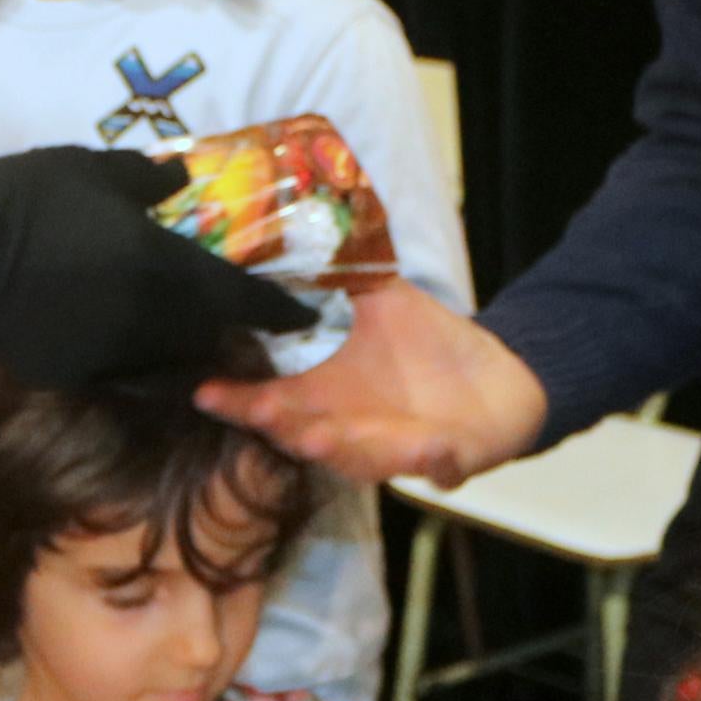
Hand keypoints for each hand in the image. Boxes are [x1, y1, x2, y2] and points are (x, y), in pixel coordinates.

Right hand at [0, 149, 311, 388]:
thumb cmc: (27, 201)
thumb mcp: (91, 169)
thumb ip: (146, 179)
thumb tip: (180, 178)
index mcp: (163, 266)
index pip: (240, 295)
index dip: (278, 307)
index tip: (307, 313)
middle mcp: (150, 319)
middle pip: (209, 331)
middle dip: (228, 322)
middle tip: (236, 307)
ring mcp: (111, 352)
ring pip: (170, 354)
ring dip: (185, 340)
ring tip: (182, 321)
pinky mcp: (75, 371)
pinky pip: (124, 365)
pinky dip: (136, 351)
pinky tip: (123, 332)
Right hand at [198, 279, 544, 486]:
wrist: (494, 379)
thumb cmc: (426, 343)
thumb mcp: (381, 300)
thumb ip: (339, 279)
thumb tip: (292, 235)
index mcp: (328, 395)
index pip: (273, 402)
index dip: (239, 401)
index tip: (205, 391)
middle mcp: (352, 430)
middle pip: (308, 436)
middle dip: (286, 426)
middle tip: (260, 410)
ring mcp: (397, 449)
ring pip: (364, 460)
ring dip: (345, 450)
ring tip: (320, 436)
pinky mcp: (447, 458)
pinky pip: (438, 466)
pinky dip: (434, 463)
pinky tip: (432, 449)